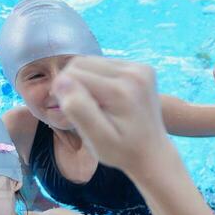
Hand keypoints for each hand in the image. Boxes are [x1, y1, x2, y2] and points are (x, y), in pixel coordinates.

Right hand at [53, 57, 171, 175]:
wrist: (152, 153)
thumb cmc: (122, 151)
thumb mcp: (97, 139)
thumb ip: (78, 109)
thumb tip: (61, 81)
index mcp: (120, 90)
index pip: (71, 74)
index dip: (65, 94)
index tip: (76, 115)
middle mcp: (135, 73)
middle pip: (80, 63)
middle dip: (75, 85)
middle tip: (87, 111)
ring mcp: (142, 68)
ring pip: (91, 62)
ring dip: (87, 81)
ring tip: (99, 106)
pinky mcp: (143, 69)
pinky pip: (106, 64)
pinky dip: (100, 79)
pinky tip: (109, 99)